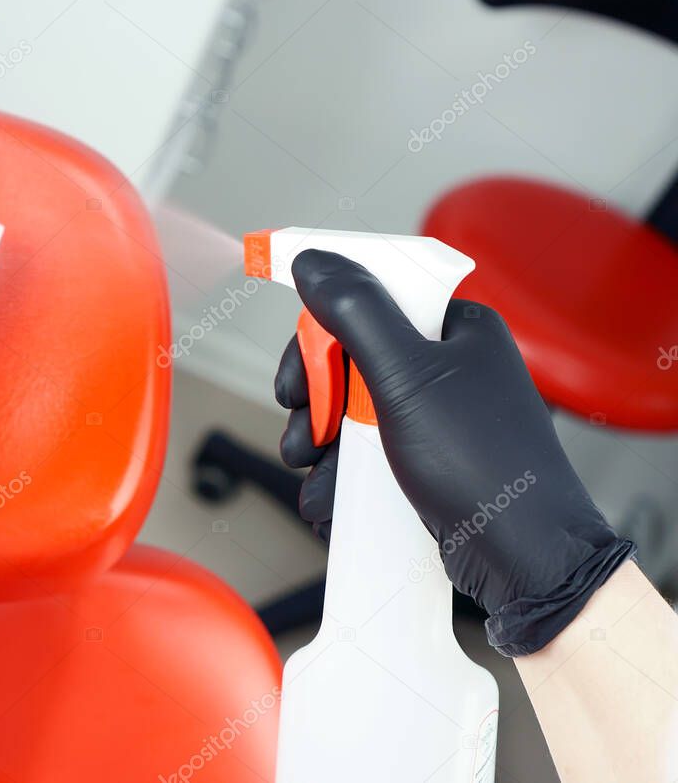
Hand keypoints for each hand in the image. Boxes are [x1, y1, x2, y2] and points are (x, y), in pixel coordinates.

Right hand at [276, 249, 633, 655]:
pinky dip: (338, 476)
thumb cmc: (484, 466)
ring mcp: (433, 417)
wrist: (525, 561)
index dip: (319, 338)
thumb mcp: (407, 378)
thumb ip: (356, 313)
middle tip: (302, 426)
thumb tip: (313, 261)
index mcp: (453, 329)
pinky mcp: (423, 461)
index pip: (367, 303)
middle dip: (314, 402)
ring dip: (318, 446)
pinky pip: (363, 454)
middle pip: (348, 363)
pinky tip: (329, 499)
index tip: (297, 376)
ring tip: (312, 474)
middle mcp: (444, 367)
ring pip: (348, 413)